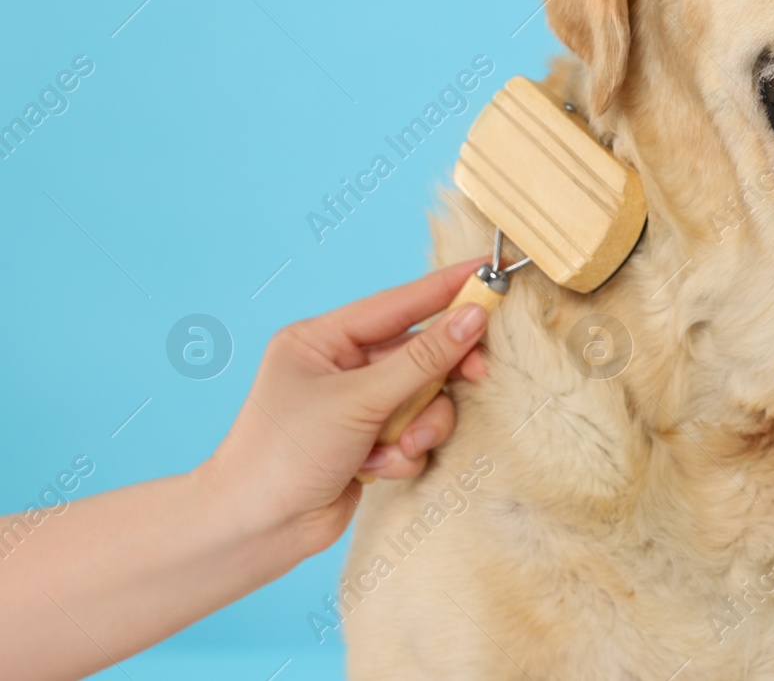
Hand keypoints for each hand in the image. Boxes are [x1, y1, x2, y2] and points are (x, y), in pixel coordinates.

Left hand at [202, 259, 491, 556]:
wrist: (254, 532)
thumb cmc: (284, 455)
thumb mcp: (358, 400)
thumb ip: (422, 359)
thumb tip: (472, 318)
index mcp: (323, 340)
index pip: (398, 303)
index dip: (446, 289)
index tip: (488, 271)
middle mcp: (341, 368)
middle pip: (418, 353)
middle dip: (440, 374)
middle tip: (478, 373)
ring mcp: (357, 407)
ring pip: (424, 398)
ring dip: (422, 425)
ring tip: (402, 445)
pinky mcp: (370, 443)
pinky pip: (415, 434)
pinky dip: (405, 453)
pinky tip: (377, 469)